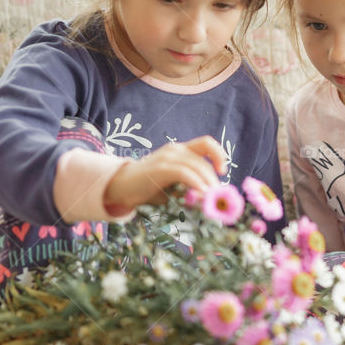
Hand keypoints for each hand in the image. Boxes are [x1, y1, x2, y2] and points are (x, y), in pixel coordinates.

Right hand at [104, 136, 226, 207]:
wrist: (121, 186)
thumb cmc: (149, 188)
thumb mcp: (173, 186)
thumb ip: (190, 189)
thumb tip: (210, 200)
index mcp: (180, 150)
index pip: (206, 143)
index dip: (219, 154)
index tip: (222, 172)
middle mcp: (175, 150)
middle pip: (204, 162)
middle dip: (214, 181)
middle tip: (217, 199)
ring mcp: (167, 157)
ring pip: (198, 167)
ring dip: (209, 184)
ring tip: (212, 200)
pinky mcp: (160, 168)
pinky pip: (185, 173)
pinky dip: (197, 184)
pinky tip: (202, 195)